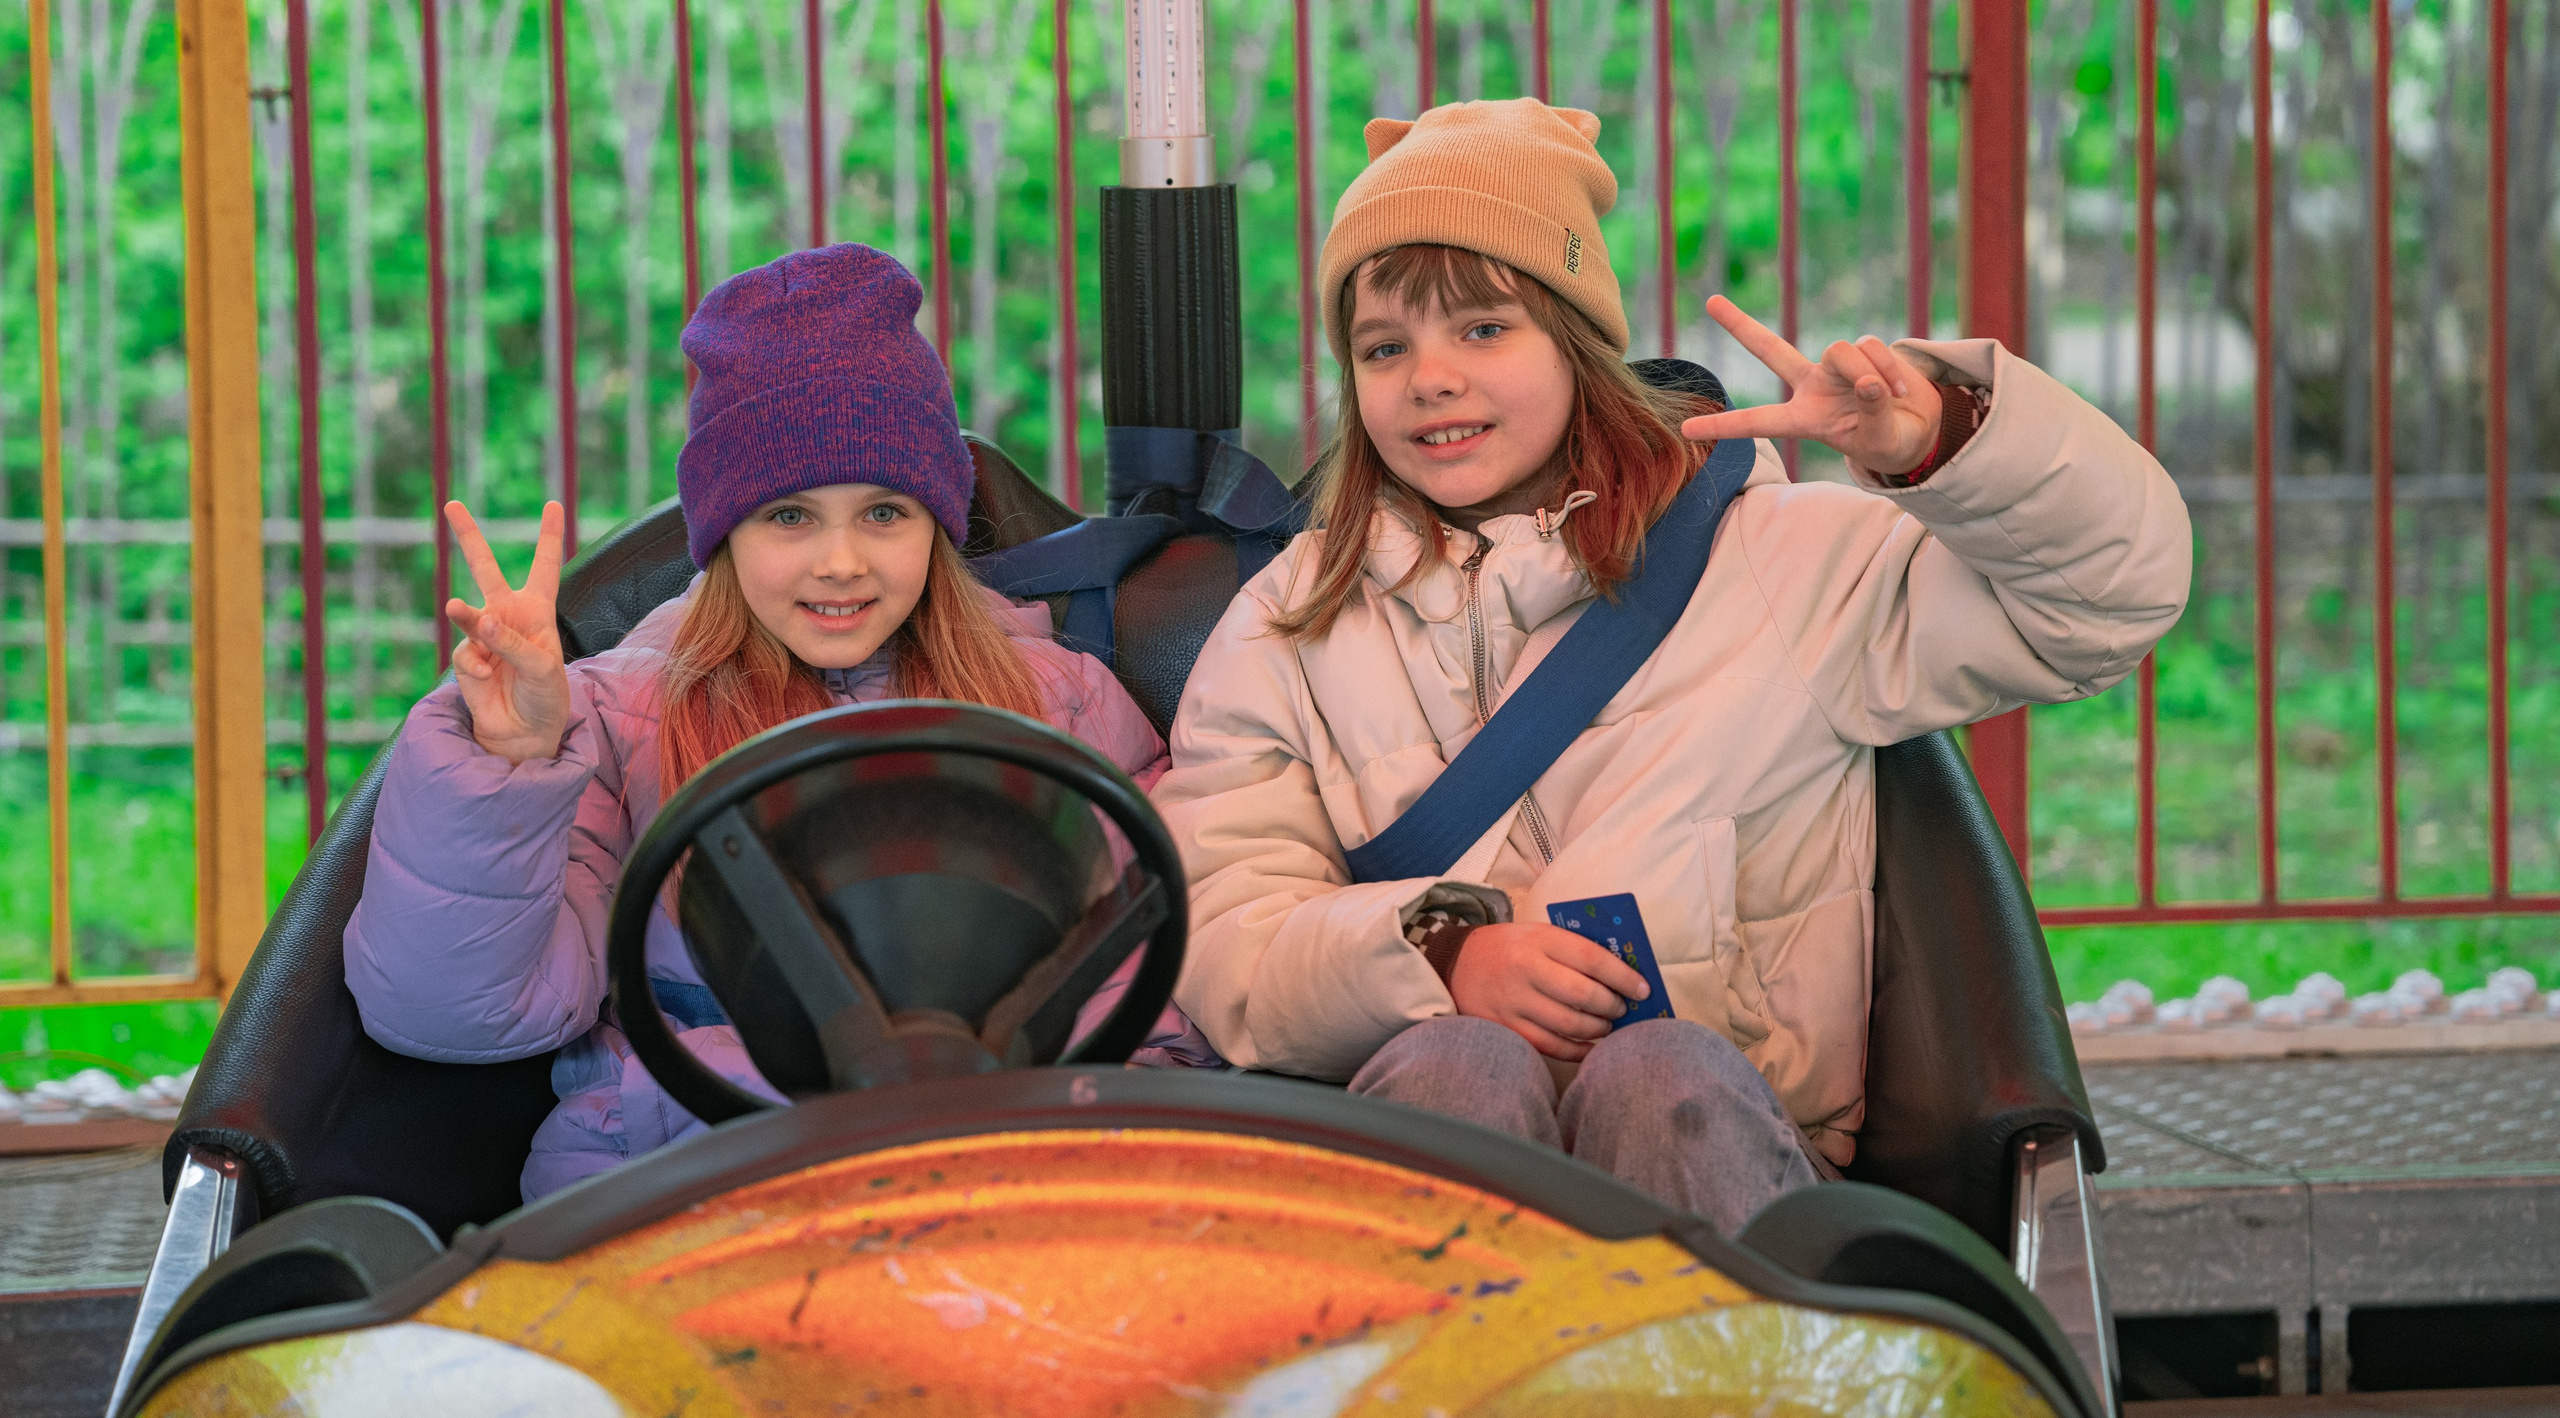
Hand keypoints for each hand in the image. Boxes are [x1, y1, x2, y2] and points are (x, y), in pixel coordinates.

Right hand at [445, 500, 570, 763]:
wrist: (524, 732)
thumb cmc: (545, 696)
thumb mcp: (541, 667)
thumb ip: (511, 641)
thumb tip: (479, 619)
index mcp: (537, 610)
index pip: (545, 566)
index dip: (549, 536)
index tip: (554, 503)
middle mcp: (508, 616)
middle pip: (485, 568)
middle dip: (469, 537)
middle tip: (452, 504)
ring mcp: (484, 635)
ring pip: (466, 612)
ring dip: (465, 613)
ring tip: (457, 609)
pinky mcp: (466, 657)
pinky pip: (465, 651)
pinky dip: (475, 664)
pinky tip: (486, 677)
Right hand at [1446, 922, 1651, 1061]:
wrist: (1456, 964)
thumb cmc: (1510, 949)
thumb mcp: (1537, 934)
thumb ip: (1573, 950)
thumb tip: (1622, 974)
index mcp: (1539, 939)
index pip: (1591, 958)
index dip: (1623, 976)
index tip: (1642, 990)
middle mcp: (1526, 969)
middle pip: (1583, 994)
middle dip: (1611, 1005)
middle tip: (1621, 1009)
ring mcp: (1513, 1001)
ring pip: (1569, 1023)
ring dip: (1597, 1029)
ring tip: (1606, 1026)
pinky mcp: (1506, 1026)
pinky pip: (1550, 1045)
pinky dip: (1577, 1050)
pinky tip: (1589, 1047)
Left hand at [1678, 295, 1944, 478]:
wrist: (1918, 429)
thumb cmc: (1888, 441)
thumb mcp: (1878, 439)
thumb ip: (1871, 412)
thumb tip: (1866, 381)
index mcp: (1803, 419)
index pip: (1757, 422)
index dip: (1723, 425)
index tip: (1686, 428)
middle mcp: (1811, 386)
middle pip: (1771, 349)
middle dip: (1742, 325)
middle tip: (1711, 301)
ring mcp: (1835, 366)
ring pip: (1842, 350)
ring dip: (1871, 373)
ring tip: (1891, 398)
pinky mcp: (1863, 350)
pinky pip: (1872, 346)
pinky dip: (1889, 367)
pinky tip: (1902, 390)